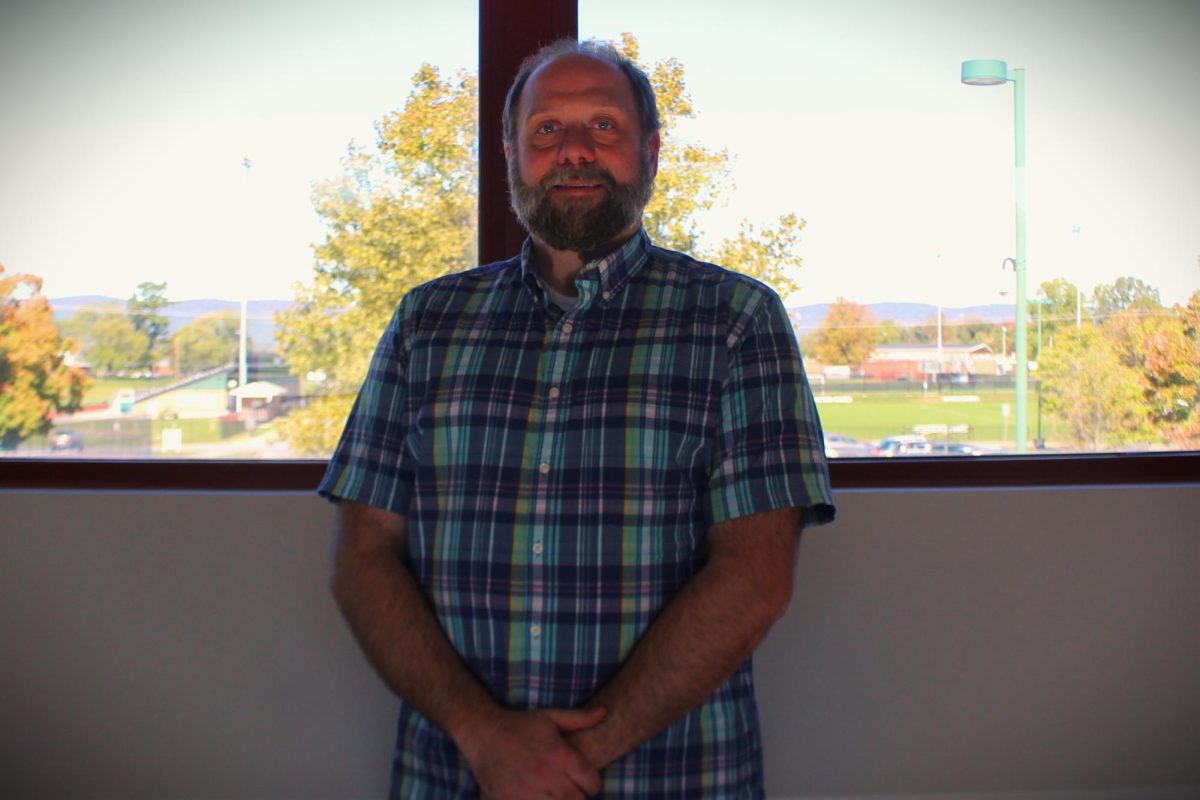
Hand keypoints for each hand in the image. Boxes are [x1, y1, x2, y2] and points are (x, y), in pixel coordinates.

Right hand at [461, 706, 605, 799]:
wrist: (484, 733)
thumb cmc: (520, 724)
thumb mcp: (550, 717)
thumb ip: (579, 718)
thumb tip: (605, 712)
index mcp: (558, 755)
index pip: (591, 781)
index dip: (593, 783)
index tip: (586, 781)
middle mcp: (545, 775)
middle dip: (578, 796)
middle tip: (572, 790)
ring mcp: (527, 791)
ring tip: (556, 794)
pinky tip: (540, 796)